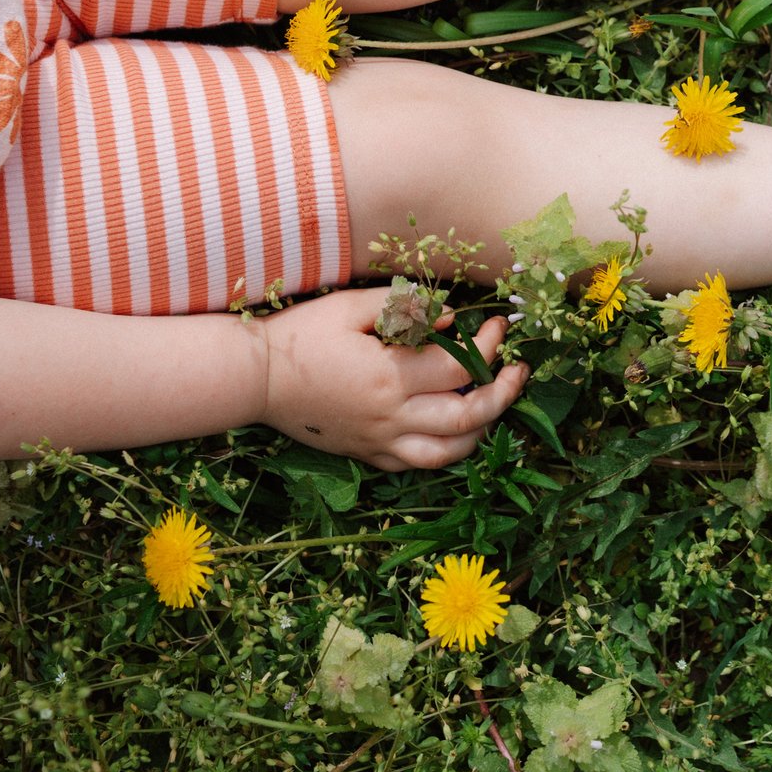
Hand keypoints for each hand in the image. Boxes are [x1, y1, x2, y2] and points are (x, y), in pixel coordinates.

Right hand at [256, 288, 528, 469]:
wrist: (254, 379)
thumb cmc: (301, 335)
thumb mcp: (351, 306)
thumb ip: (405, 307)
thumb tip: (454, 318)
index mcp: (389, 377)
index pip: (462, 368)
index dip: (489, 346)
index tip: (496, 324)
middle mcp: (390, 417)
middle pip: (469, 417)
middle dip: (503, 394)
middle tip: (517, 371)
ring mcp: (379, 442)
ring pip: (449, 453)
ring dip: (482, 431)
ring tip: (494, 404)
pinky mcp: (367, 454)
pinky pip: (417, 465)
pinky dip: (445, 451)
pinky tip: (454, 429)